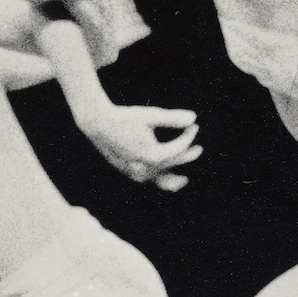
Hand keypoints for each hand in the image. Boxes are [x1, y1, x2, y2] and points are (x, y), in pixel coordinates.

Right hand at [80, 105, 201, 191]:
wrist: (98, 124)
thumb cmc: (125, 117)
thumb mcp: (150, 115)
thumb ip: (172, 118)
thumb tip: (194, 117)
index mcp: (153, 155)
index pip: (179, 148)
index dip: (189, 136)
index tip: (195, 126)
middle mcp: (146, 169)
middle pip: (173, 164)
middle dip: (187, 156)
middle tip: (199, 149)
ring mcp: (136, 173)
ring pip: (161, 181)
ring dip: (174, 180)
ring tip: (184, 181)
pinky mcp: (128, 172)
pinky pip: (148, 180)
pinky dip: (158, 180)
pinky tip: (160, 176)